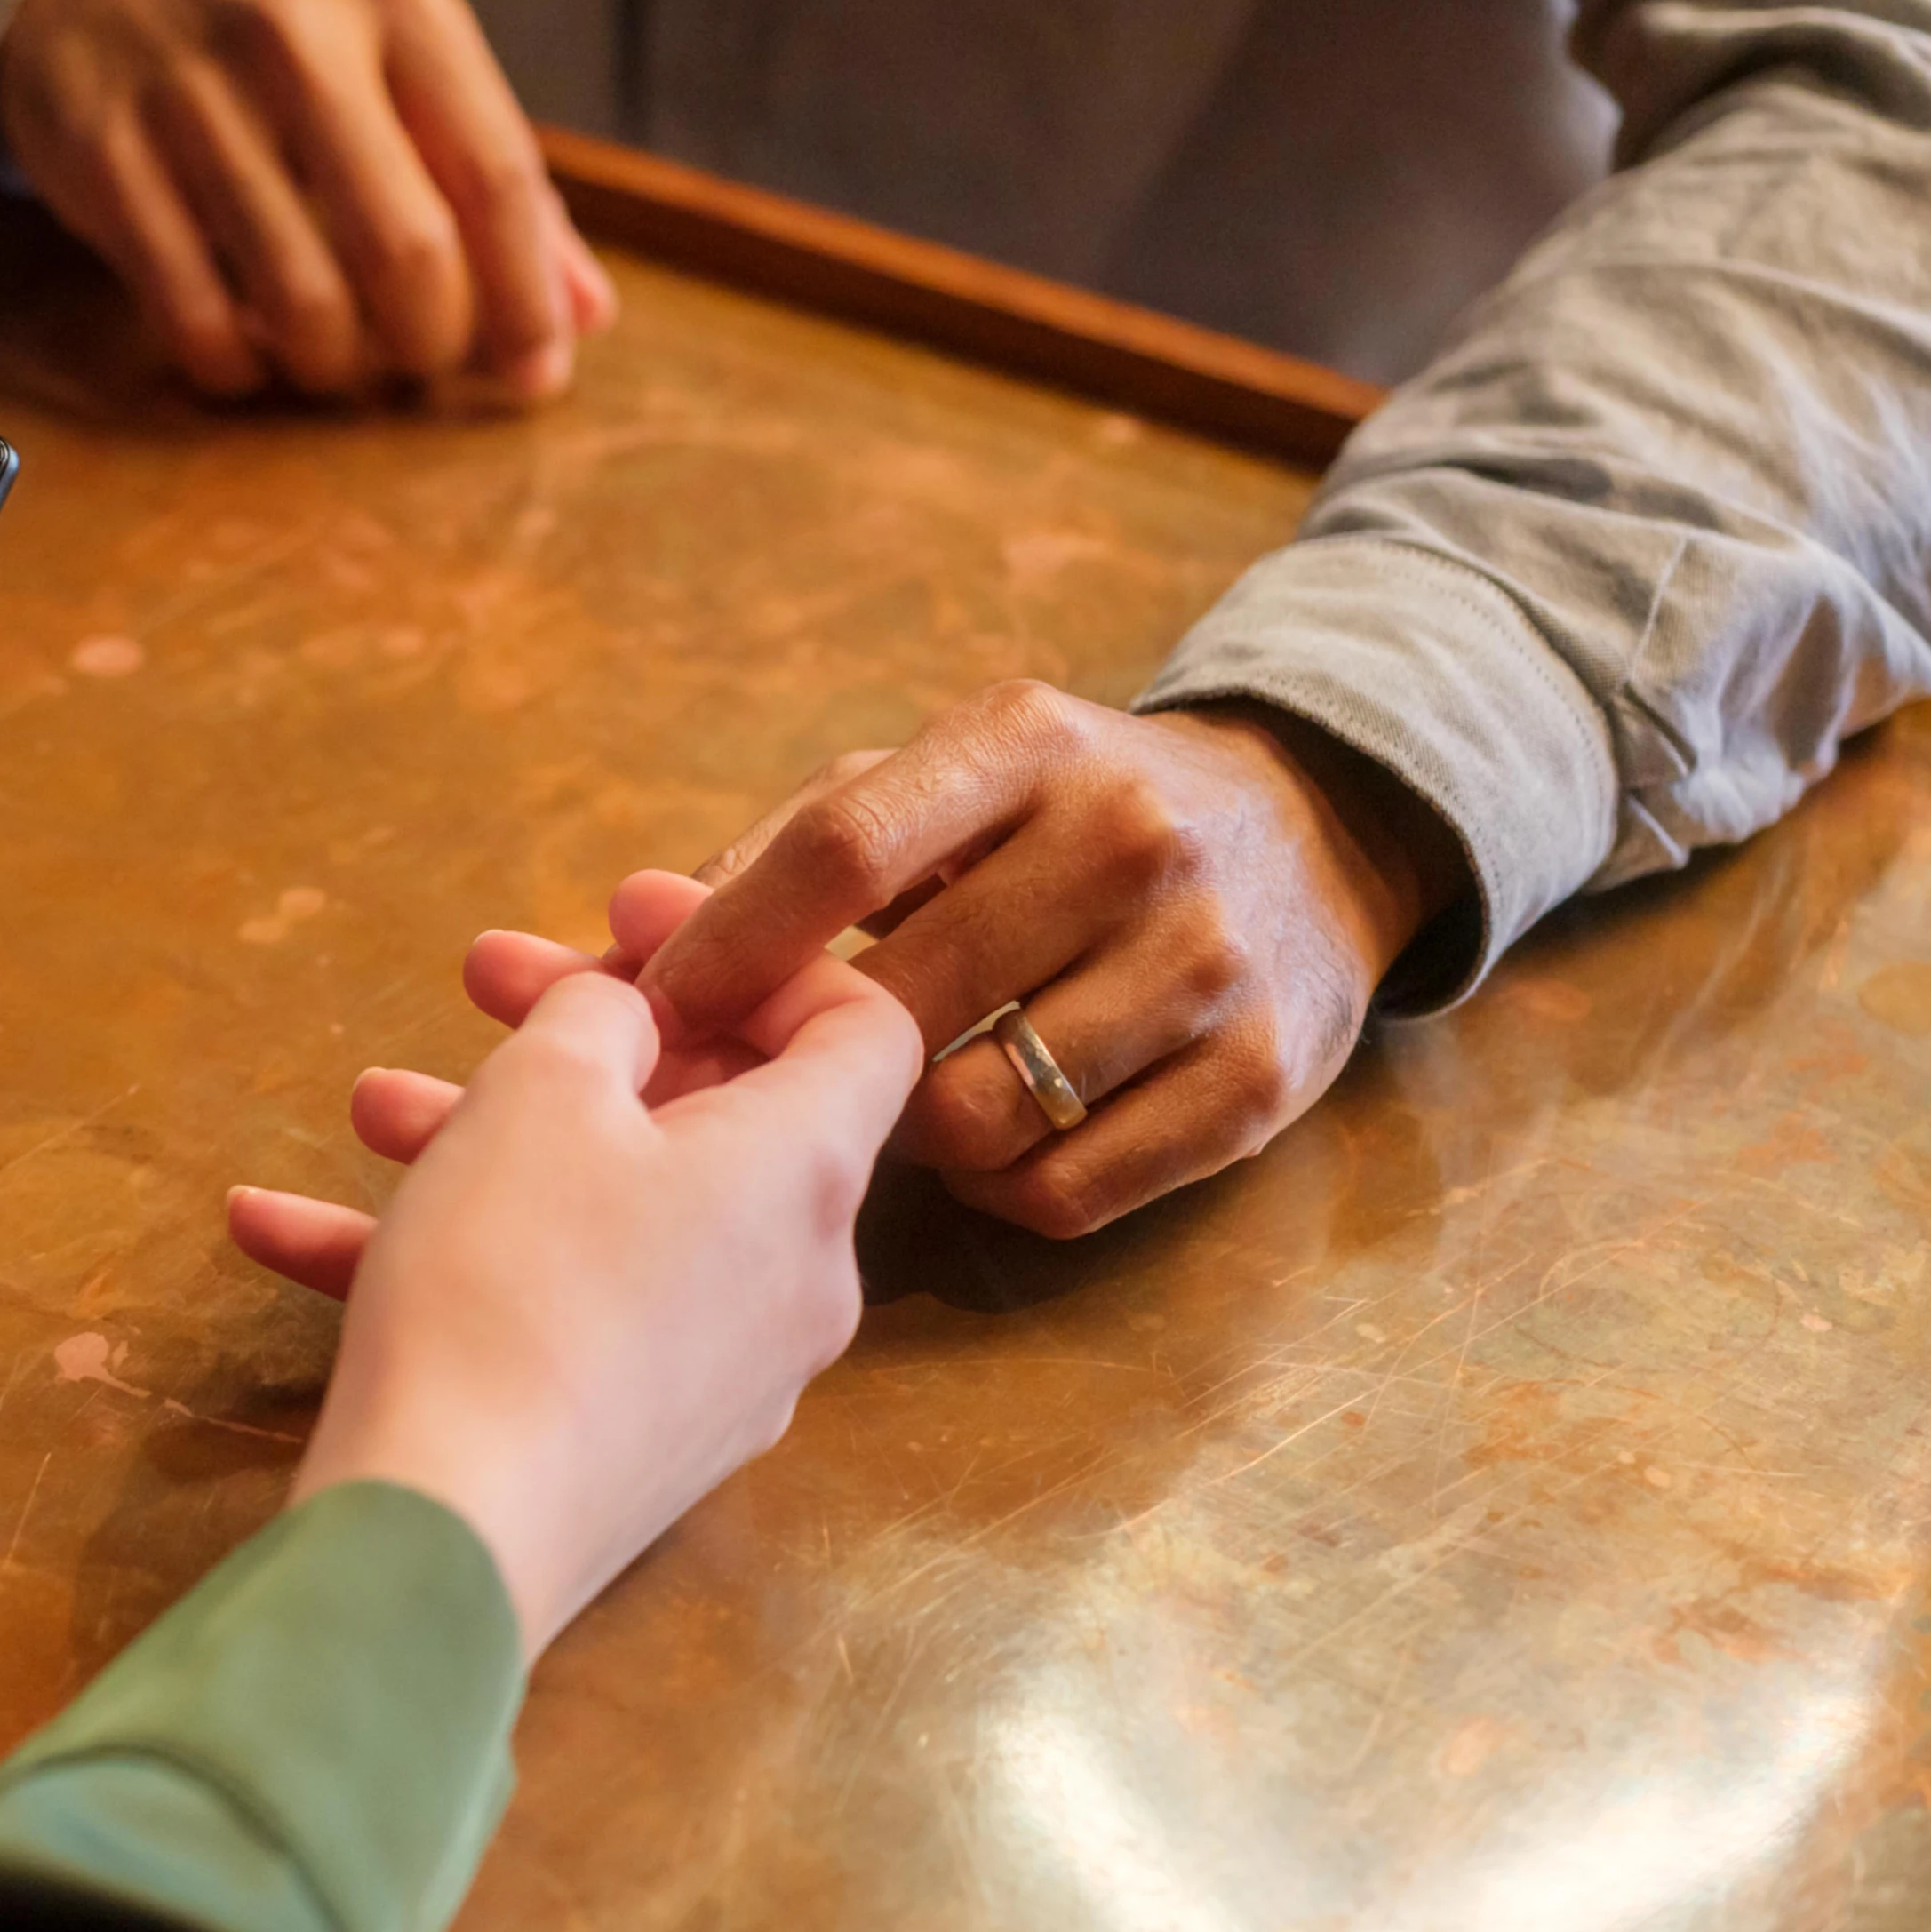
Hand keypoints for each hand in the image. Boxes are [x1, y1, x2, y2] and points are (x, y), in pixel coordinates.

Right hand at [0, 0, 618, 403]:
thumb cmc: (285, 47)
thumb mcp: (399, 65)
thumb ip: (495, 181)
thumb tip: (582, 316)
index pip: (498, 177)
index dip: (526, 300)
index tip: (532, 375)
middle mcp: (299, 33)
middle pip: (408, 252)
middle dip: (428, 344)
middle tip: (415, 362)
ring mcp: (193, 92)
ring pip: (303, 300)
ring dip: (330, 367)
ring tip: (329, 358)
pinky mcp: (108, 155)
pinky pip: (195, 315)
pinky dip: (235, 364)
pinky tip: (244, 349)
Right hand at [227, 875, 923, 1654]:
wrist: (447, 1540)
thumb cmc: (509, 1283)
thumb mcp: (539, 1096)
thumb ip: (596, 1020)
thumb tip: (630, 1021)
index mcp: (805, 1171)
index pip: (858, 1023)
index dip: (757, 947)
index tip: (631, 919)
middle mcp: (794, 1275)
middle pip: (717, 1112)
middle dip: (586, 1035)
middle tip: (481, 980)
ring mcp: (722, 1371)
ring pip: (617, 1210)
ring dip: (495, 1141)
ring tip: (365, 1108)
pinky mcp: (639, 1440)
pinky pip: (565, 1308)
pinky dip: (455, 1259)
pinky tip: (283, 1232)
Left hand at [643, 684, 1454, 1239]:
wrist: (1310, 837)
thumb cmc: (1056, 817)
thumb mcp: (938, 785)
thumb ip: (780, 852)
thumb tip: (620, 926)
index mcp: (1024, 743)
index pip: (840, 851)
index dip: (727, 948)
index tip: (648, 1013)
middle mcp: (1129, 840)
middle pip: (901, 1003)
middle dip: (804, 1063)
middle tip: (760, 1088)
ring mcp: (1205, 965)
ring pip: (975, 1114)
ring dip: (904, 1135)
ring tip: (894, 1105)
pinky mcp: (1255, 1083)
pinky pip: (1061, 1188)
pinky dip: (995, 1187)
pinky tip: (989, 1141)